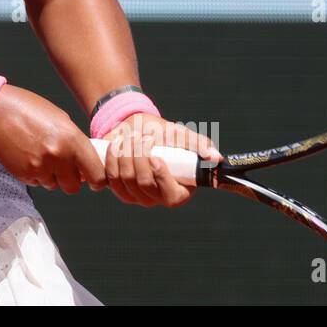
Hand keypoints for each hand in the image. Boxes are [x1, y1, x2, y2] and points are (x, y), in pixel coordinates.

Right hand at [0, 86, 107, 194]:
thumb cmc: (26, 108)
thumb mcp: (60, 119)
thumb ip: (74, 142)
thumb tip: (84, 161)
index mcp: (72, 140)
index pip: (97, 174)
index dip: (97, 179)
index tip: (94, 179)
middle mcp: (57, 157)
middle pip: (74, 187)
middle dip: (70, 179)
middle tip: (64, 167)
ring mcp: (39, 168)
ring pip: (54, 185)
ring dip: (51, 176)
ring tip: (41, 156)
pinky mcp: (23, 174)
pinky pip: (37, 182)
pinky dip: (36, 174)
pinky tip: (29, 156)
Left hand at [99, 113, 221, 207]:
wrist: (136, 128)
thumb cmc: (164, 135)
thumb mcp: (182, 136)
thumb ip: (199, 145)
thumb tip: (216, 158)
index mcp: (179, 191)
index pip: (170, 196)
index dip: (161, 178)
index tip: (155, 157)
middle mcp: (157, 198)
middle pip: (143, 185)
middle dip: (139, 157)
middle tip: (141, 137)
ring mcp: (136, 196)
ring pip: (125, 180)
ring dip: (125, 154)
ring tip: (130, 137)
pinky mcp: (118, 189)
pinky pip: (110, 178)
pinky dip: (111, 158)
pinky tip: (117, 144)